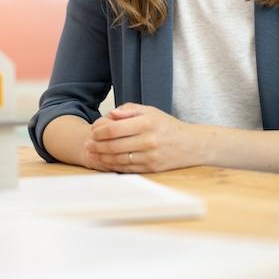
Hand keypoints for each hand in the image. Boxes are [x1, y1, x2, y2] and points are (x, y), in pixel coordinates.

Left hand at [84, 103, 207, 172]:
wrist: (191, 145)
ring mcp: (150, 156)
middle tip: (87, 145)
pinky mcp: (151, 168)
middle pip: (113, 145)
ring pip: (118, 159)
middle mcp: (148, 140)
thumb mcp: (150, 111)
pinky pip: (127, 168)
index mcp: (146, 123)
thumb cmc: (167, 127)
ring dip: (102, 157)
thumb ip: (129, 110)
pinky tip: (106, 161)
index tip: (92, 131)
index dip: (99, 131)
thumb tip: (110, 114)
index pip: (114, 129)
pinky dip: (113, 165)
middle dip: (97, 146)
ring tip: (93, 153)